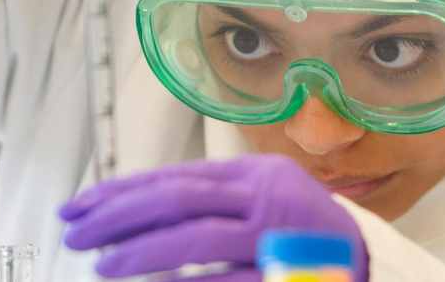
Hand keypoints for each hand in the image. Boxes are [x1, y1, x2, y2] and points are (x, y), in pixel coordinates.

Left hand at [58, 155, 369, 280]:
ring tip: (104, 265)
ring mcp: (279, 237)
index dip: (121, 190)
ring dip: (142, 253)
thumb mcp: (258, 200)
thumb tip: (132, 208)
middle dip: (119, 217)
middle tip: (76, 234)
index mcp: (253, 174)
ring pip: (198, 239)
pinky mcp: (289, 276)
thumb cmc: (301, 233)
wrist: (368, 263)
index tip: (79, 206)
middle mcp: (266, 197)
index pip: (174, 176)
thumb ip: (208, 200)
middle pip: (179, 200)